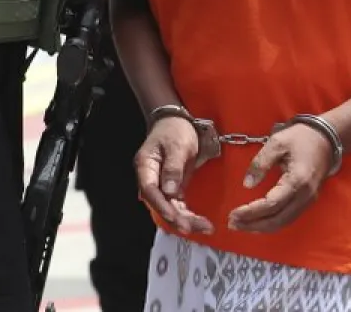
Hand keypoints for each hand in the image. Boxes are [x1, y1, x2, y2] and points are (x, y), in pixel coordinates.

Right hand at [135, 117, 212, 234]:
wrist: (178, 123)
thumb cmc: (175, 130)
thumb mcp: (177, 145)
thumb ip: (173, 168)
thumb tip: (169, 193)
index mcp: (145, 167)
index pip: (150, 191)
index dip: (162, 206)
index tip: (176, 217)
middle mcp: (150, 180)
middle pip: (160, 204)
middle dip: (176, 218)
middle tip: (195, 228)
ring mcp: (161, 186)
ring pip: (170, 208)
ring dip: (185, 219)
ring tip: (205, 228)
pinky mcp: (172, 189)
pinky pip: (178, 205)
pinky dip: (188, 214)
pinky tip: (201, 223)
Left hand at [227, 121, 334, 233]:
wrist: (326, 139)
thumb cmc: (301, 138)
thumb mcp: (277, 143)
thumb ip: (260, 163)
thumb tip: (247, 184)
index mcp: (297, 181)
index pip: (271, 204)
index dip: (251, 212)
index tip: (233, 213)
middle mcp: (304, 196)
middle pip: (277, 220)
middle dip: (253, 224)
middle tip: (232, 223)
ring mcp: (308, 201)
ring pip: (282, 222)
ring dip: (261, 227)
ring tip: (240, 224)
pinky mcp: (307, 201)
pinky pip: (287, 218)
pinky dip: (271, 223)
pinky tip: (257, 221)